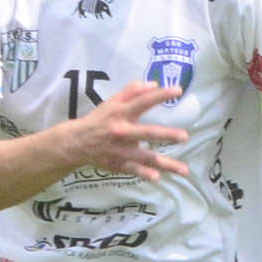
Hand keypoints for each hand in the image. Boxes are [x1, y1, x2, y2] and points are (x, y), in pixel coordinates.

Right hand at [63, 79, 189, 180]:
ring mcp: (121, 150)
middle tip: (184, 136)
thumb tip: (154, 84)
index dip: (160, 96)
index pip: (143, 102)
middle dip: (166, 135)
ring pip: (146, 157)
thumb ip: (132, 92)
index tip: (178, 90)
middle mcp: (123, 132)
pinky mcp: (119, 163)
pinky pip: (134, 169)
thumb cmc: (100, 119)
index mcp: (121, 113)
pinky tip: (157, 177)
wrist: (76, 142)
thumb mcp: (112, 102)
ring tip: (184, 170)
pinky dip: (144, 174)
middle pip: (147, 133)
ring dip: (166, 164)